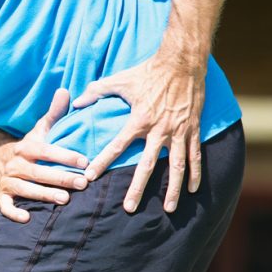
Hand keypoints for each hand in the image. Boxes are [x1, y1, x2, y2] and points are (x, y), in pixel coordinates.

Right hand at [0, 88, 89, 222]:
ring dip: (44, 195)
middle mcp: (16, 164)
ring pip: (25, 189)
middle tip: (82, 183)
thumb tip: (65, 90)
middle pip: (38, 172)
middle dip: (60, 178)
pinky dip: (14, 213)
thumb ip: (54, 114)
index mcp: (26, 147)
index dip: (65, 156)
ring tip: (64, 200)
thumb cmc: (30, 147)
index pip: (47, 151)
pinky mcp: (2, 195)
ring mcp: (8, 180)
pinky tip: (28, 218)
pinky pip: (5, 206)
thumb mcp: (40, 130)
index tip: (85, 162)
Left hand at [72, 54, 206, 213]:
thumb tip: (76, 102)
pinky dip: (195, 174)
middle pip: (147, 165)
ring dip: (172, 189)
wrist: (182, 61)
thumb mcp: (119, 79)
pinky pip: (195, 156)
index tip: (90, 177)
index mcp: (139, 120)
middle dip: (137, 189)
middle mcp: (159, 129)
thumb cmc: (148, 71)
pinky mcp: (193, 129)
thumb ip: (96, 91)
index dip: (102, 162)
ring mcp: (179, 131)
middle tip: (129, 208)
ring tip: (168, 209)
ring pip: (177, 167)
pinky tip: (192, 190)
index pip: (116, 146)